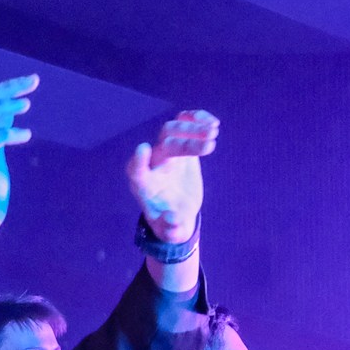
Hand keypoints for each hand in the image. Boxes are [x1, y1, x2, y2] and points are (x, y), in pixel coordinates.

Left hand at [125, 110, 218, 243]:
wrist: (178, 213)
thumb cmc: (169, 224)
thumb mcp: (170, 232)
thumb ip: (171, 228)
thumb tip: (173, 219)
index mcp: (144, 185)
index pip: (136, 170)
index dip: (138, 160)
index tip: (143, 149)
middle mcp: (152, 164)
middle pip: (163, 145)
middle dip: (184, 142)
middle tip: (209, 146)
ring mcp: (166, 151)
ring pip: (173, 130)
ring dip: (192, 128)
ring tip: (214, 131)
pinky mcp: (180, 144)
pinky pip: (183, 123)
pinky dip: (195, 118)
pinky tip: (213, 122)